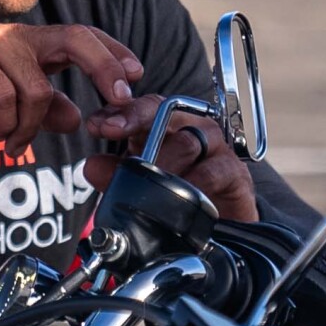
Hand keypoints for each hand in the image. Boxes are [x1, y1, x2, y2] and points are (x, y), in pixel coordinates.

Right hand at [0, 21, 141, 150]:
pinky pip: (4, 98)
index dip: (113, 52)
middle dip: (104, 68)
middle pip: (75, 39)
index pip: (83, 36)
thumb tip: (77, 118)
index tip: (137, 75)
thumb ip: (44, 109)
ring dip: (31, 128)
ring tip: (13, 143)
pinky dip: (5, 126)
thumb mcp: (11, 104)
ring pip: (38, 89)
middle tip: (118, 100)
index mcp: (35, 44)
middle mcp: (20, 37)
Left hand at [84, 96, 258, 221]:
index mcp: (167, 125)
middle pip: (167, 113)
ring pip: (187, 142)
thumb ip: (117, 174)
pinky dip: (194, 182)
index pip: (145, 106)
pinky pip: (214, 170)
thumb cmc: (182, 191)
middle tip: (113, 136)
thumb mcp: (144, 181)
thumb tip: (91, 166)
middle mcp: (191, 128)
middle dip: (136, 123)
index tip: (97, 124)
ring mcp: (214, 148)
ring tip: (143, 178)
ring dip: (161, 161)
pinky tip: (178, 194)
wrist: (224, 220)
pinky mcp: (234, 172)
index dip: (121, 111)